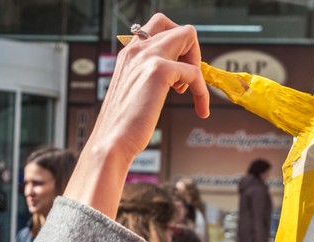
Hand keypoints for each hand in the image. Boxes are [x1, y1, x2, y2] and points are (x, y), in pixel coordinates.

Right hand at [97, 13, 209, 157]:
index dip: (176, 47)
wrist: (111, 143)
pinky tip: (201, 109)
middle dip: (190, 51)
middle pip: (176, 27)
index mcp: (128, 54)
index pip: (159, 27)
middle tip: (185, 78)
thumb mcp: (133, 92)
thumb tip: (173, 74)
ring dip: (196, 63)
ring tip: (186, 91)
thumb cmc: (121, 126)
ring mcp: (147, 57)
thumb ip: (146, 76)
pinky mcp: (159, 71)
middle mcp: (136, 49)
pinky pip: (195, 71)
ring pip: (188, 36)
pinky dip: (202, 91)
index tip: (177, 73)